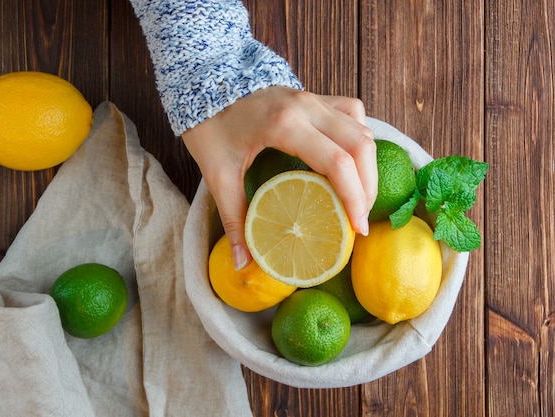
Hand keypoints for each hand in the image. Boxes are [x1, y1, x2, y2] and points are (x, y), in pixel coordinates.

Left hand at [182, 86, 376, 269]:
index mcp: (283, 124)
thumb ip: (234, 219)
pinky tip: (350, 161)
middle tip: (360, 218)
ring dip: (367, 163)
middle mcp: (306, 106)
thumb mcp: (217, 175)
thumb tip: (242, 262)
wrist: (201, 81)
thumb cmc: (207, 124)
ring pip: (361, 127)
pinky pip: (351, 113)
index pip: (337, 163)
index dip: (354, 198)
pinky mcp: (312, 96)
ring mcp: (312, 97)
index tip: (357, 228)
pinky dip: (358, 138)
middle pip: (360, 145)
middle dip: (368, 186)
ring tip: (359, 196)